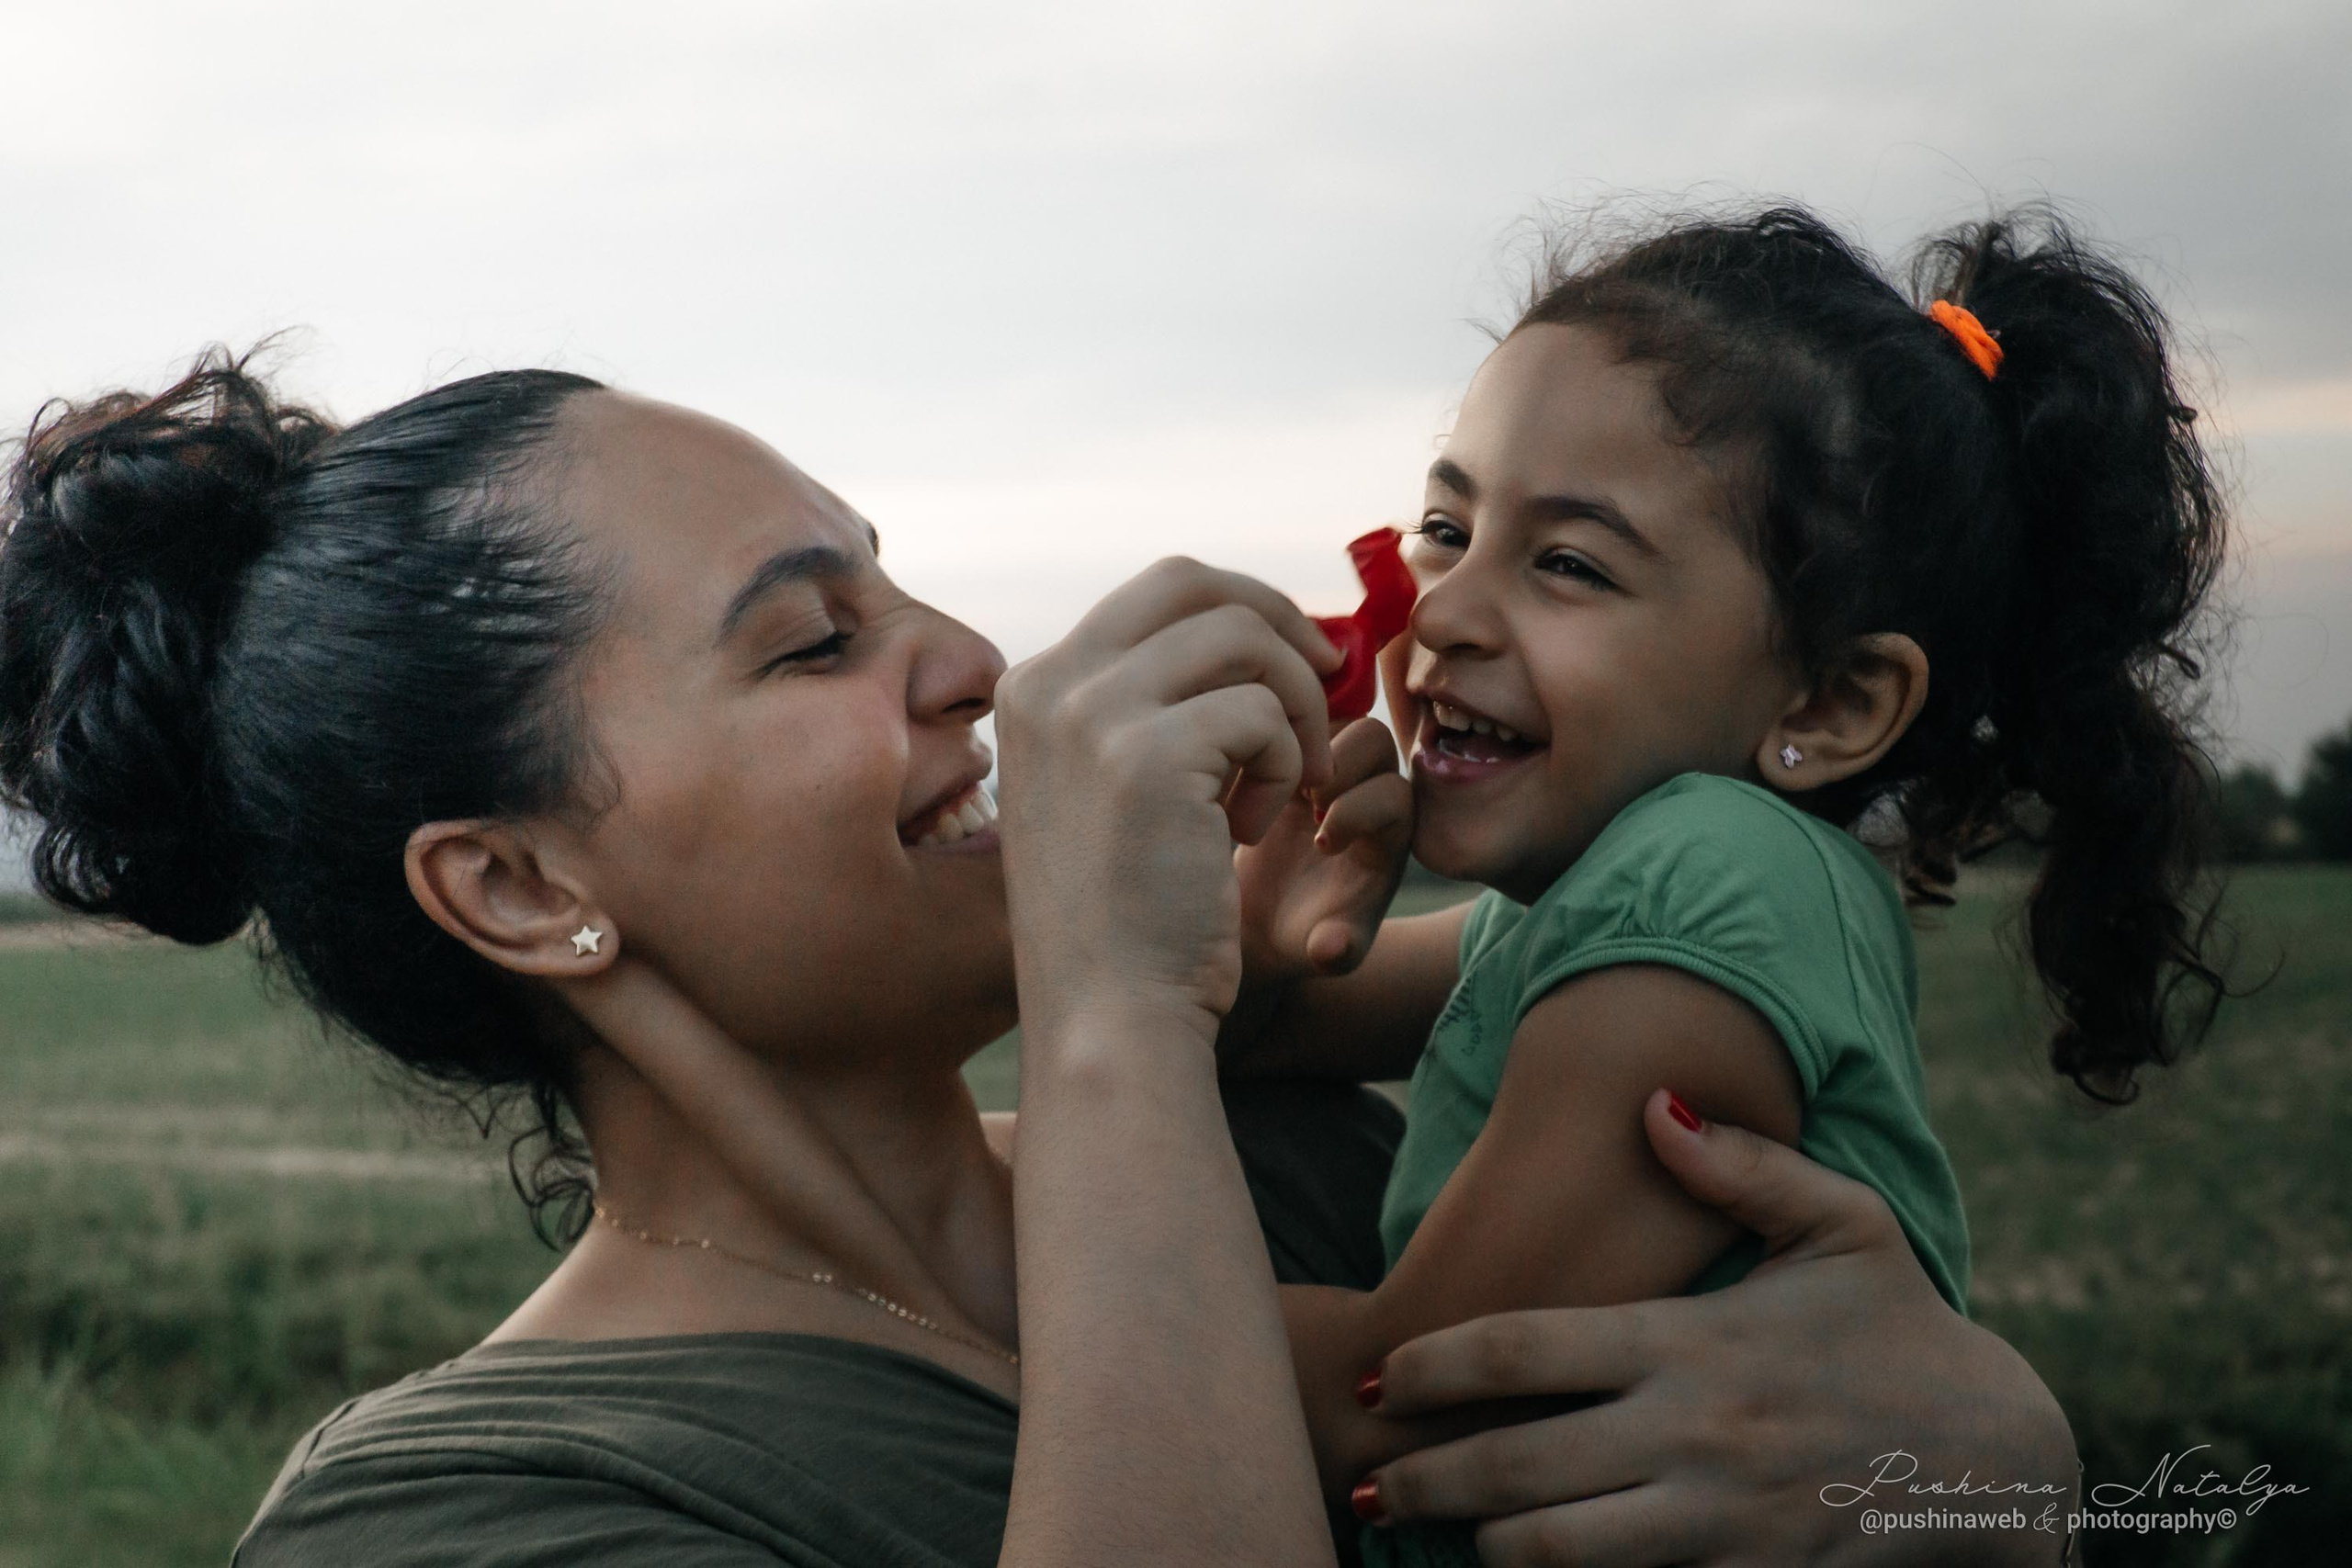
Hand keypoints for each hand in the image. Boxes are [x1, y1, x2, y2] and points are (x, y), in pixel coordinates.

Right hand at [993, 557, 1342, 1048]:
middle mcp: (1049, 684)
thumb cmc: (1125, 917)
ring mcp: (1090, 715)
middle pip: (1197, 585)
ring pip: (1243, 639)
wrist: (1107, 1015)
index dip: (1247, 610)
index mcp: (1033, 687)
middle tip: (1328, 688)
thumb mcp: (1105, 787)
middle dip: (1281, 626)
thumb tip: (1248, 626)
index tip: (1297, 665)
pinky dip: (1289, 766)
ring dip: (1294, 706)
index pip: (1159, 590)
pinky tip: (1253, 830)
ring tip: (1286, 783)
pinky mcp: (1147, 755)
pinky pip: (1263, 712)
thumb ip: (1144, 706)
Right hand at [1235, 716, 1412, 985]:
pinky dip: (1268, 722)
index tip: (1321, 844)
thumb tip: (1331, 949)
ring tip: (1265, 776)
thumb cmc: (1299, 936)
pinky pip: (1287, 712)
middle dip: (1340, 762)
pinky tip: (1236, 761)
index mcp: (1387, 837)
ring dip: (1299, 735)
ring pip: (1330, 715)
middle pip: (1374, 740)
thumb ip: (1333, 950)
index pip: (1396, 797)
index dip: (1362, 812)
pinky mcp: (1287, 751)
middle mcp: (1365, 791)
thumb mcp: (1316, 951)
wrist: (1264, 916)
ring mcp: (1325, 765)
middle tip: (1302, 800)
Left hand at [1357, 1094, 2077, 1566]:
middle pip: (1513, 1467)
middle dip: (1424, 1478)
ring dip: (1483, 1546)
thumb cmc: (1902, 1331)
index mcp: (1692, 1342)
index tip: (1377, 1379)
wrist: (2002, 1465)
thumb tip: (1655, 1100)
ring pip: (1557, 1552)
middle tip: (1367, 1480)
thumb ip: (1741, 1164)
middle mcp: (1693, 1435)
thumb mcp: (1841, 1226)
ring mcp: (1719, 1523)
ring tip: (1443, 1532)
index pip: (1523, 1349)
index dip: (1430, 1366)